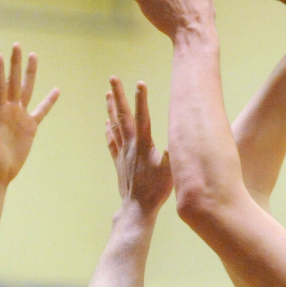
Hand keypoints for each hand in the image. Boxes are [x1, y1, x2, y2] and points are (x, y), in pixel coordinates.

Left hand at [0, 44, 59, 183]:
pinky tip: (56, 90)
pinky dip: (49, 101)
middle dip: (15, 64)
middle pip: (14, 82)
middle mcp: (8, 110)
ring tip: (33, 55)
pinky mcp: (30, 127)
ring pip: (27, 90)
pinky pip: (41, 111)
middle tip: (16, 45)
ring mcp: (20, 117)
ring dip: (30, 74)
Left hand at [106, 78, 171, 214]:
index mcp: (144, 145)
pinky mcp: (119, 162)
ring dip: (111, 108)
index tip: (140, 82)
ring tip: (108, 93)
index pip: (142, 117)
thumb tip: (179, 140)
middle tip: (113, 78)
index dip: (141, 100)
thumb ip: (172, 155)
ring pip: (114, 125)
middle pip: (122, 116)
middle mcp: (130, 146)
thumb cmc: (157, 191)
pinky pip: (111, 142)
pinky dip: (108, 130)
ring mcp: (122, 153)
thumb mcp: (170, 173)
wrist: (137, 209)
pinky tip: (106, 123)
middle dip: (119, 95)